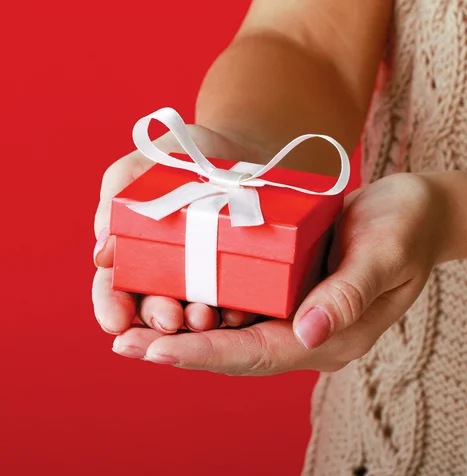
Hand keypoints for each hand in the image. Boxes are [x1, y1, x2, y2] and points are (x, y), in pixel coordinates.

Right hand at [92, 123, 262, 346]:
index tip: (116, 321)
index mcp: (134, 255)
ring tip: (203, 318)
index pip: (114, 290)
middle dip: (158, 317)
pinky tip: (238, 310)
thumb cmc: (176, 155)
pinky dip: (236, 307)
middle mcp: (168, 274)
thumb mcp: (137, 167)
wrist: (234, 147)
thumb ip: (114, 201)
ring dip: (197, 321)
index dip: (111, 308)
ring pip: (195, 311)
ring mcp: (205, 278)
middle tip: (169, 319)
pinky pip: (238, 298)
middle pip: (155, 307)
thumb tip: (102, 256)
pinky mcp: (241, 275)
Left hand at [113, 172, 450, 373]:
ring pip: (234, 333)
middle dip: (181, 350)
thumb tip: (307, 335)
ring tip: (130, 326)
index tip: (156, 352)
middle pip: (238, 352)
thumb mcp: (385, 253)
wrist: (421, 210)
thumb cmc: (407, 228)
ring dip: (184, 332)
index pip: (262, 353)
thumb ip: (348, 295)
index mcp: (334, 335)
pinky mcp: (293, 291)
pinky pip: (243, 306)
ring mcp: (301, 314)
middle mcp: (311, 333)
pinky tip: (172, 294)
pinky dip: (205, 304)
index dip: (208, 354)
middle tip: (122, 343)